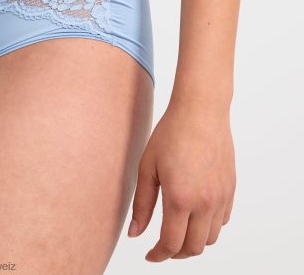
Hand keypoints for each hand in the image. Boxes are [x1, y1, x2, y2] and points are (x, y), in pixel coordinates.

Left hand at [127, 101, 235, 261]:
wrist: (200, 111)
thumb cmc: (170, 134)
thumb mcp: (147, 167)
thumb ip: (142, 205)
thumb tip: (135, 234)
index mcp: (180, 199)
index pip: (172, 244)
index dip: (159, 255)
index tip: (150, 255)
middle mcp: (204, 203)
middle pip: (194, 248)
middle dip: (176, 253)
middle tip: (162, 247)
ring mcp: (221, 197)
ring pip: (211, 238)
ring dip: (194, 242)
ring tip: (178, 232)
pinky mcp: (230, 189)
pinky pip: (223, 221)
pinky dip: (209, 227)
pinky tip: (195, 216)